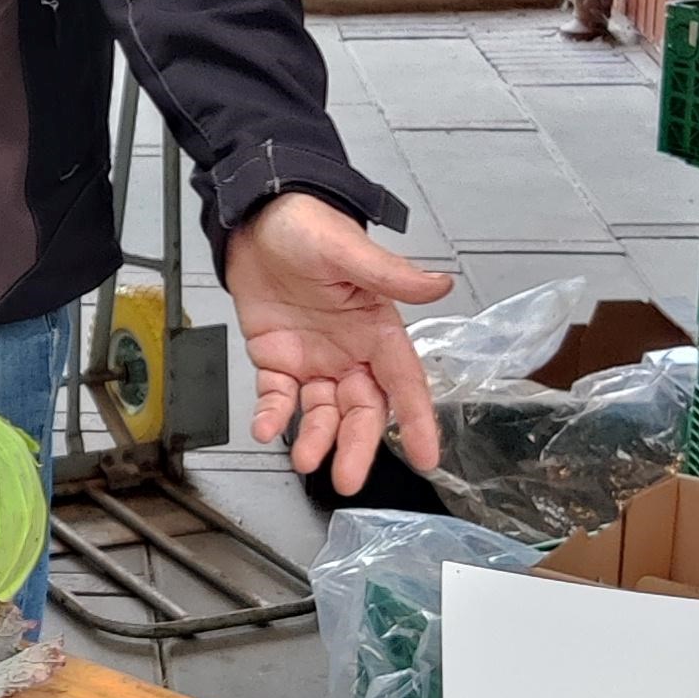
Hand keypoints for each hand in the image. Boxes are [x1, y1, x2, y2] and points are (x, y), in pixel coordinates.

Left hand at [222, 191, 453, 494]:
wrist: (256, 218)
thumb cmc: (308, 227)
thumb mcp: (349, 250)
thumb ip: (392, 274)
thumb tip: (441, 284)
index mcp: (377, 329)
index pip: (404, 383)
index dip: (417, 420)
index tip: (427, 459)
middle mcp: (349, 351)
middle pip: (362, 410)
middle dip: (358, 445)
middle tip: (348, 480)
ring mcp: (313, 358)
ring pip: (322, 412)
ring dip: (316, 438)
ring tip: (305, 460)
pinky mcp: (276, 358)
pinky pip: (278, 397)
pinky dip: (273, 416)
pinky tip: (265, 429)